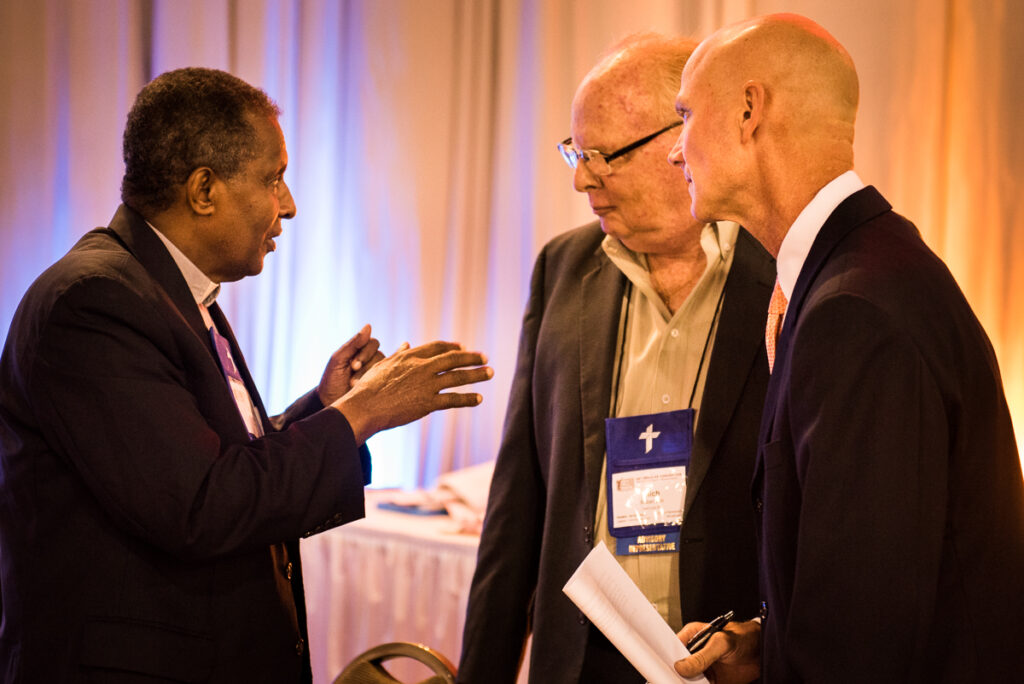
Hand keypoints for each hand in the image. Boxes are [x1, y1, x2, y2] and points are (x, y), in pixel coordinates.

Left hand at [317, 324, 384, 404]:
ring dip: (371, 376)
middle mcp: (371, 360)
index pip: (373, 343)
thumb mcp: (338, 360)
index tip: (353, 366)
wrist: (330, 403)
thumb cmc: (332, 381)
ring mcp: (377, 372)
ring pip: (385, 366)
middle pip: (380, 354)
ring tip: (356, 386)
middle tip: (353, 379)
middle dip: (367, 366)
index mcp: (360, 351)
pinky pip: (391, 376)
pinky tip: (394, 368)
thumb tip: (369, 326)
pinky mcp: (382, 384)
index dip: (365, 353)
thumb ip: (353, 343)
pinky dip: (392, 372)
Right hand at [332, 340, 492, 443]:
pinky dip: (468, 398)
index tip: (463, 347)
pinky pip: (453, 399)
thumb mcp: (382, 365)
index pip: (437, 347)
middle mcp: (421, 367)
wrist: (364, 407)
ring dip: (477, 375)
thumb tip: (406, 345)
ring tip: (490, 373)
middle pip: (453, 359)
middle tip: (485, 357)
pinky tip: (479, 399)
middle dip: (472, 357)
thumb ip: (398, 355)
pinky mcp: (427, 403)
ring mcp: (426, 385)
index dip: (453, 347)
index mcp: (410, 357)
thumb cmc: (369, 387)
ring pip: (458, 377)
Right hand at [674, 619, 760, 683]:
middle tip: (679, 680)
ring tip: (700, 681)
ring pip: (688, 680)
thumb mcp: (721, 643)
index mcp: (692, 637)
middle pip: (679, 668)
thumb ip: (702, 656)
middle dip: (678, 676)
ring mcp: (703, 668)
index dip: (668, 659)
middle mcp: (695, 654)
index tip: (667, 669)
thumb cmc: (743, 638)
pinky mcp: (711, 681)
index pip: (673, 649)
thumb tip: (682, 667)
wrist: (762, 652)